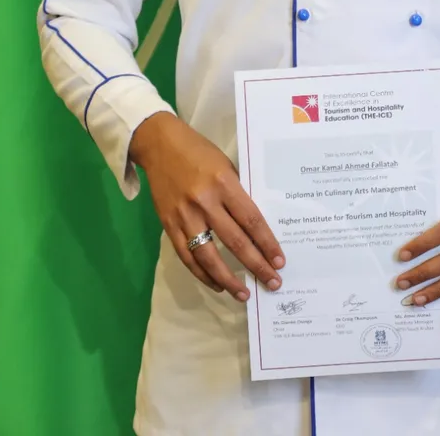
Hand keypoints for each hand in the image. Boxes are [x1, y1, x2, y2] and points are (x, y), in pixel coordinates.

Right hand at [129, 112, 284, 301]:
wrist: (160, 145)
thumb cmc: (199, 152)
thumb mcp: (226, 166)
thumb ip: (237, 194)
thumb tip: (254, 226)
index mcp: (224, 183)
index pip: (251, 220)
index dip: (267, 243)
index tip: (279, 260)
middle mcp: (205, 202)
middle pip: (235, 241)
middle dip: (256, 265)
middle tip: (272, 283)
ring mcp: (185, 216)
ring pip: (209, 256)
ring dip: (228, 278)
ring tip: (244, 293)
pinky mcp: (168, 225)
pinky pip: (187, 256)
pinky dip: (202, 273)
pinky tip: (217, 283)